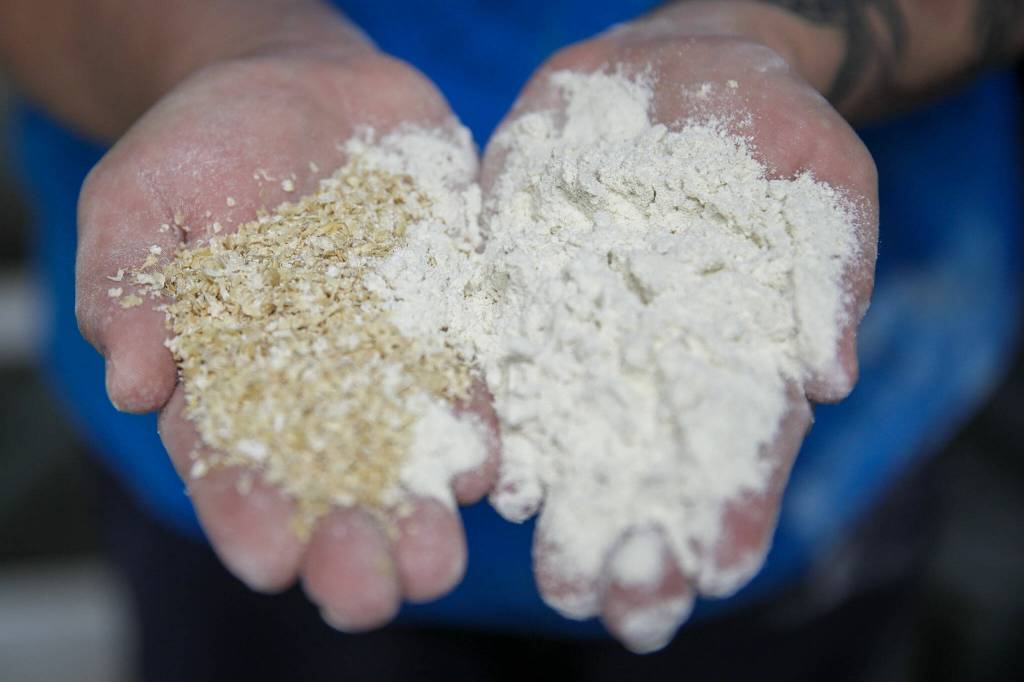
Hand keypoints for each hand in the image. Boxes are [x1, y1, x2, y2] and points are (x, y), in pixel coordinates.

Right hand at [76, 42, 497, 629]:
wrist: (307, 88)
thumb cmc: (206, 144)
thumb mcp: (142, 196)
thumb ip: (129, 282)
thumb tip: (134, 381)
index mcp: (228, 372)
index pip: (230, 458)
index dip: (245, 511)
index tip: (267, 560)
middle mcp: (314, 379)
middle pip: (328, 474)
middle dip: (347, 537)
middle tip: (369, 597)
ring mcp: (387, 351)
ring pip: (405, 444)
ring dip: (422, 506)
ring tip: (438, 563)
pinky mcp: (448, 314)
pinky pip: (468, 377)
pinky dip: (479, 423)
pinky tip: (487, 468)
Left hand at [481, 13, 877, 651]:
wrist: (675, 69)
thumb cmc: (769, 127)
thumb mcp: (821, 181)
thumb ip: (828, 271)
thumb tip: (825, 379)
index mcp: (736, 344)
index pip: (739, 443)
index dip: (733, 508)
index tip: (718, 571)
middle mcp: (655, 355)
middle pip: (650, 463)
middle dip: (641, 539)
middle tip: (625, 612)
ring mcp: (585, 328)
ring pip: (575, 436)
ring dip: (569, 511)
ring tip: (562, 582)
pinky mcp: (522, 291)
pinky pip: (511, 366)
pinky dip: (509, 425)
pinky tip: (504, 485)